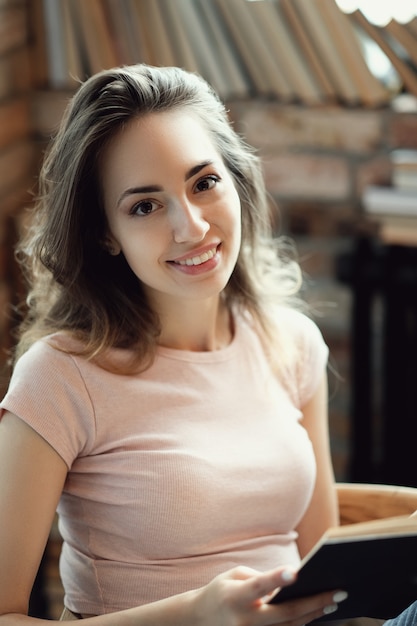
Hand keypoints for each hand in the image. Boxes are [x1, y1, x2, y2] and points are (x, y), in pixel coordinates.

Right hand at [193, 565, 346, 625]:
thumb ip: (261, 578)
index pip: (259, 586)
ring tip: (332, 602)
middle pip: (284, 614)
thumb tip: (292, 583)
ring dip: (313, 614)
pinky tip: (314, 613)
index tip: (296, 572)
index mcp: (235, 596)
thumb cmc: (222, 591)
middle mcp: (244, 620)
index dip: (277, 579)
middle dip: (313, 602)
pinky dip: (301, 624)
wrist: (201, 621)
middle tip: (338, 592)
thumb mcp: (234, 576)